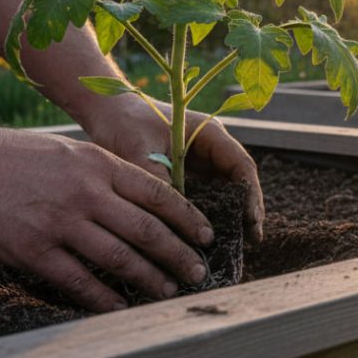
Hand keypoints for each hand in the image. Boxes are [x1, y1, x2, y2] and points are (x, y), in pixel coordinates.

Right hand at [0, 124, 214, 311]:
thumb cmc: (16, 157)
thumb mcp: (71, 152)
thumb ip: (107, 174)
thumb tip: (149, 201)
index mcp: (98, 164)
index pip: (158, 193)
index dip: (188, 218)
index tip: (207, 235)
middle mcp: (85, 192)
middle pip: (147, 229)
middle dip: (178, 254)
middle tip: (197, 272)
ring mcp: (59, 223)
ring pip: (119, 258)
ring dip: (149, 279)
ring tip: (168, 292)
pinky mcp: (32, 250)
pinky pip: (78, 281)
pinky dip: (103, 298)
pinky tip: (120, 308)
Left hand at [81, 96, 264, 244]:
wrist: (106, 111)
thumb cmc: (124, 123)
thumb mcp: (140, 153)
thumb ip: (159, 185)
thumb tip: (172, 223)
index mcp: (209, 134)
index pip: (242, 166)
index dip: (251, 195)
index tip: (251, 223)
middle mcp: (211, 148)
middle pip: (239, 182)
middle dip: (246, 212)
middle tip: (249, 242)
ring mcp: (200, 162)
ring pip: (224, 193)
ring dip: (229, 217)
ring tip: (232, 247)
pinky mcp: (187, 175)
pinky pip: (204, 198)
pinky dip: (206, 217)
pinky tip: (204, 240)